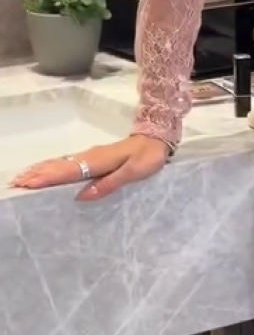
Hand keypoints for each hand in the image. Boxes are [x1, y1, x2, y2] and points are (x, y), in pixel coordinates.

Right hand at [9, 135, 169, 201]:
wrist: (156, 138)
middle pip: (58, 166)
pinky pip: (68, 163)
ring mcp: (90, 156)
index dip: (47, 178)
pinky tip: (46, 171)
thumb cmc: (147, 157)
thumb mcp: (134, 172)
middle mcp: (89, 157)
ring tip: (22, 179)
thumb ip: (110, 183)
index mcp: (97, 161)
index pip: (67, 171)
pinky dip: (52, 167)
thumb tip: (83, 196)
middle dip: (37, 174)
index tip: (28, 184)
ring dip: (41, 170)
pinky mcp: (93, 158)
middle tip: (16, 184)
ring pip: (60, 163)